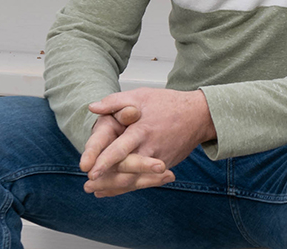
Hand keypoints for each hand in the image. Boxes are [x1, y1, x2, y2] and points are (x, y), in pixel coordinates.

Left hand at [81, 88, 215, 197]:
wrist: (199, 115)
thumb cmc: (168, 104)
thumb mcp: (141, 96)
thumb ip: (115, 102)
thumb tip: (92, 107)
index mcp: (141, 130)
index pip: (120, 149)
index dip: (104, 161)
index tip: (89, 170)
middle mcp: (150, 148)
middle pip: (126, 170)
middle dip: (106, 180)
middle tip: (88, 185)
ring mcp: (159, 160)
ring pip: (135, 179)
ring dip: (115, 186)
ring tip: (96, 190)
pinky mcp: (165, 166)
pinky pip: (144, 180)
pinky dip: (128, 186)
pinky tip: (112, 190)